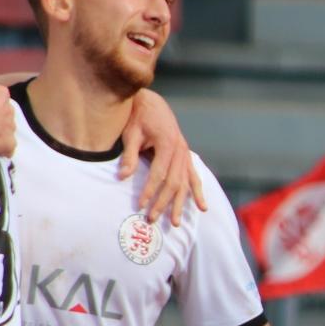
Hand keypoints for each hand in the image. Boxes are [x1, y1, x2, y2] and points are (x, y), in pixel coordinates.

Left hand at [122, 89, 204, 225]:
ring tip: (176, 223)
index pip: (159, 174)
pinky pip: (194, 176)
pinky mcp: (186, 156)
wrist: (151, 102)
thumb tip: (122, 177)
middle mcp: (181, 150)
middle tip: (152, 218)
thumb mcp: (131, 133)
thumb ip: (129, 155)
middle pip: (174, 182)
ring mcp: (185, 153)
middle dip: (164, 202)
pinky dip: (198, 192)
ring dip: (181, 203)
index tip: (141, 205)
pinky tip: (202, 207)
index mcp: (168, 143)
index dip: (150, 190)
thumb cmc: (138, 116)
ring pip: (185, 183)